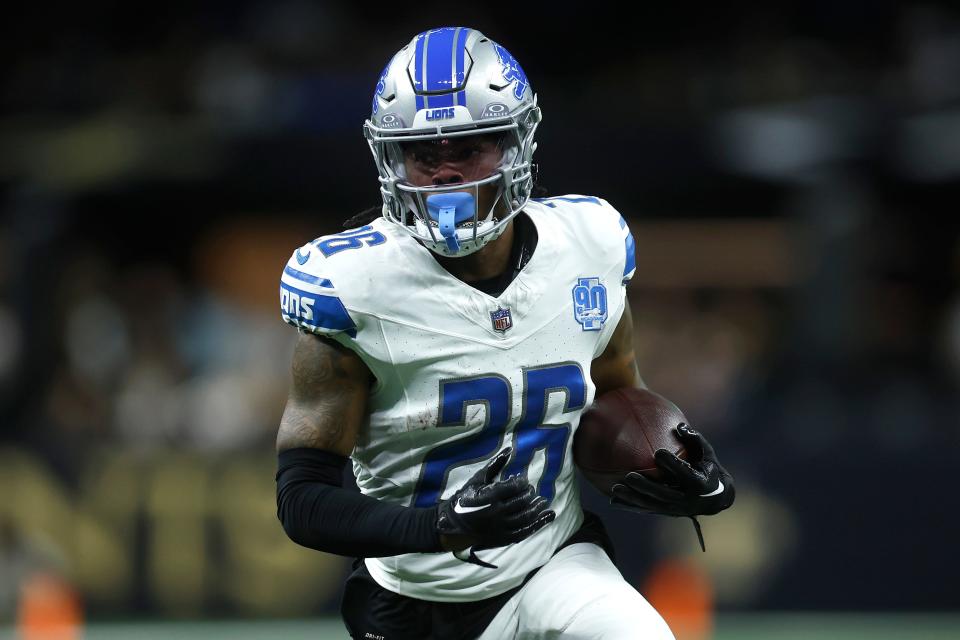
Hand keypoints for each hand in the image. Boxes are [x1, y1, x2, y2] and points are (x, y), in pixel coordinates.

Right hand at [436, 447, 554, 566]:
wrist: (452, 525)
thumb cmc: (464, 499)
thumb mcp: (477, 480)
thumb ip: (495, 465)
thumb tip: (509, 450)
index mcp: (489, 496)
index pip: (514, 487)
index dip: (521, 482)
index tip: (523, 480)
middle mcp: (497, 513)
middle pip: (521, 502)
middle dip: (529, 494)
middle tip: (532, 490)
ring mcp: (501, 528)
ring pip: (525, 517)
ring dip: (537, 509)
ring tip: (543, 501)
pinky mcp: (503, 538)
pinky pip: (525, 531)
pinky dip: (539, 524)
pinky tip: (548, 516)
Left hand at [610, 423, 734, 517]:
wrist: (715, 498)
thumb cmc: (708, 467)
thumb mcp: (707, 453)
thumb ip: (695, 439)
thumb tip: (680, 426)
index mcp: (700, 483)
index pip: (685, 474)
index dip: (672, 464)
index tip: (658, 453)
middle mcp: (688, 500)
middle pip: (664, 494)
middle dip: (645, 486)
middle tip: (628, 476)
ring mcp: (677, 509)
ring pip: (652, 505)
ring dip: (633, 498)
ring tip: (614, 489)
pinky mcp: (667, 513)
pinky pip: (647, 510)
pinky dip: (631, 506)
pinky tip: (613, 500)